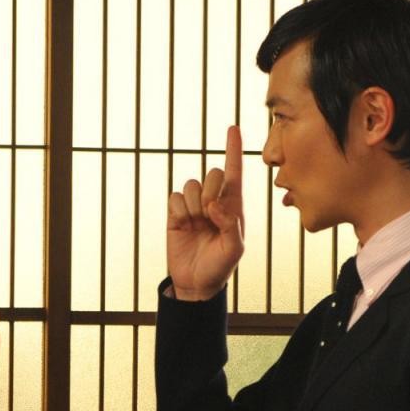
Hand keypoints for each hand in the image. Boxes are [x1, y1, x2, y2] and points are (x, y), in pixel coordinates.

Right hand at [167, 125, 244, 299]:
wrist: (196, 282)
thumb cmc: (220, 266)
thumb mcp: (234, 249)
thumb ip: (230, 224)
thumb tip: (214, 204)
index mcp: (233, 205)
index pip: (234, 172)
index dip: (233, 149)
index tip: (233, 128)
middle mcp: (214, 201)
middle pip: (211, 174)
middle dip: (211, 191)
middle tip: (210, 214)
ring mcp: (194, 206)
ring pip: (192, 184)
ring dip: (194, 205)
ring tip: (196, 224)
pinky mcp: (176, 213)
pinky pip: (175, 198)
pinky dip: (180, 211)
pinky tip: (184, 225)